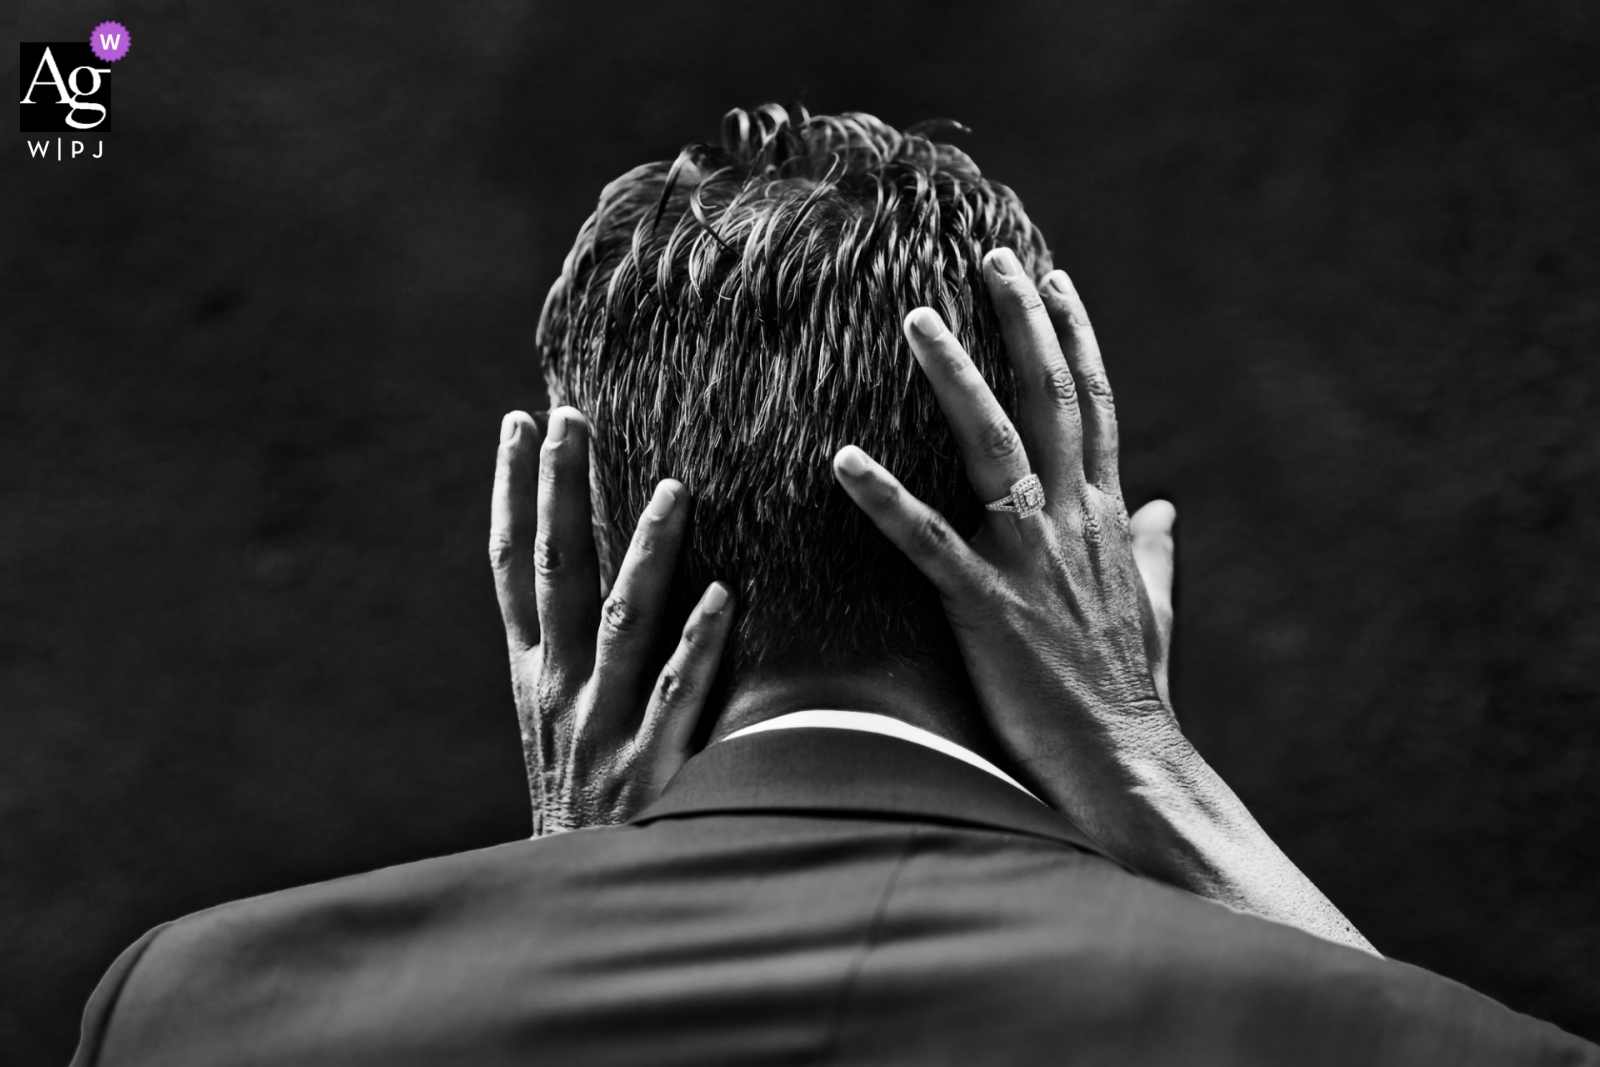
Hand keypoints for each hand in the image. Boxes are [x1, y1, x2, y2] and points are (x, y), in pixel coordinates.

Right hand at [490, 407, 734, 834]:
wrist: (573, 904)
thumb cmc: (580, 803)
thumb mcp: (554, 726)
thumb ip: (572, 655)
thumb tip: (601, 569)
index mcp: (531, 673)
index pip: (513, 566)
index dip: (512, 492)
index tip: (518, 423)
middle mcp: (557, 689)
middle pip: (556, 572)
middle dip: (560, 491)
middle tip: (571, 417)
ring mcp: (601, 726)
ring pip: (622, 620)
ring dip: (645, 552)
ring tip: (673, 488)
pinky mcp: (650, 767)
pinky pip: (678, 694)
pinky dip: (699, 644)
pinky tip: (726, 596)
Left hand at [833, 251, 1173, 810]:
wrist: (1131, 767)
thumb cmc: (1134, 694)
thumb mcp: (1153, 611)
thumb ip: (1156, 554)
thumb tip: (1170, 512)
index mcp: (1108, 520)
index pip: (1094, 407)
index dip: (1074, 339)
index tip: (1054, 279)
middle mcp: (1076, 523)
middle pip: (1051, 400)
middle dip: (1021, 323)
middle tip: (989, 256)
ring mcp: (1033, 562)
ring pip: (993, 448)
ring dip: (954, 379)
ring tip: (914, 318)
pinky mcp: (990, 609)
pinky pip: (929, 543)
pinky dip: (886, 499)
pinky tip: (843, 458)